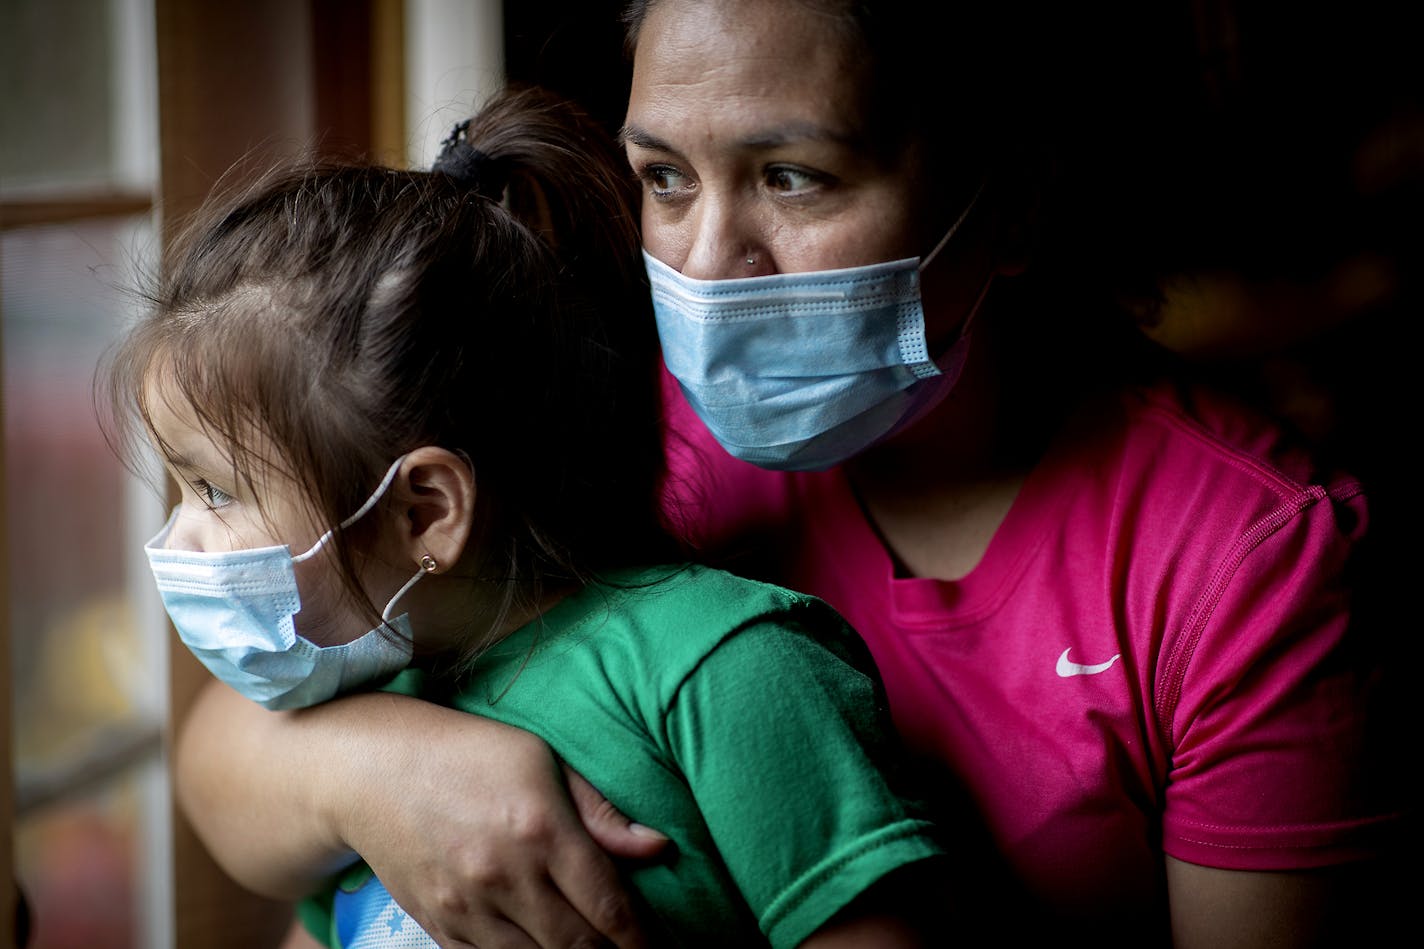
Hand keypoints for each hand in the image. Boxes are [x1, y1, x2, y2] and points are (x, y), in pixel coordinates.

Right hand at [333, 700, 668, 948]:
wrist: (372, 771)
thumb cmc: (467, 755)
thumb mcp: (541, 760)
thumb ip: (601, 812)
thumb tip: (658, 847)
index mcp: (541, 830)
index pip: (609, 907)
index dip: (641, 939)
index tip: (657, 948)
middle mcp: (506, 877)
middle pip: (578, 946)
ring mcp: (469, 909)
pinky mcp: (440, 926)